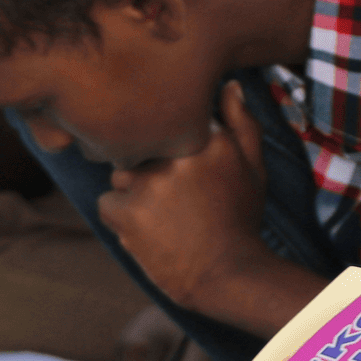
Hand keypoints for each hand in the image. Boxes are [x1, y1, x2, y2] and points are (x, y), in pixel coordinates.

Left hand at [98, 83, 277, 312]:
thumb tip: (228, 85)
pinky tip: (149, 230)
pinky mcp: (127, 211)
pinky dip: (122, 217)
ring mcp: (149, 182)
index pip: (168, 120)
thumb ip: (241, 123)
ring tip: (163, 215)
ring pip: (121, 172)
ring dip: (134, 190)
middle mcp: (177, 154)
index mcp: (208, 137)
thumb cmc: (241, 219)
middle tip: (176, 199)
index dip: (173, 146)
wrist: (229, 275)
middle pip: (140, 144)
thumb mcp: (253, 168)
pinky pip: (107, 202)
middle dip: (152, 167)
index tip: (187, 174)